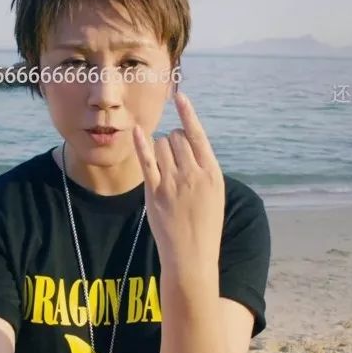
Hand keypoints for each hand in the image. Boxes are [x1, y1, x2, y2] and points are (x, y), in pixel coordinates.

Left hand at [131, 91, 224, 268]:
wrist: (193, 256)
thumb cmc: (205, 224)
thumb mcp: (215, 193)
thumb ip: (204, 167)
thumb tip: (187, 141)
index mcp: (212, 173)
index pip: (197, 135)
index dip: (187, 114)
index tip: (180, 96)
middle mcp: (193, 174)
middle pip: (176, 138)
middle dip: (173, 142)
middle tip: (175, 160)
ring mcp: (173, 183)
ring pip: (161, 146)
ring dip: (160, 149)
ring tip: (166, 169)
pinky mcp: (155, 193)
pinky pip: (146, 160)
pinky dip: (141, 143)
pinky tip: (136, 130)